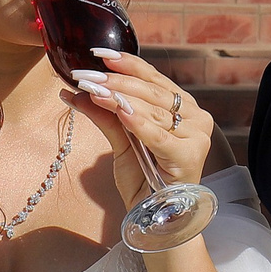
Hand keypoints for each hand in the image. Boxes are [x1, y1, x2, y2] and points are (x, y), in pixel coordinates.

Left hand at [69, 49, 214, 195]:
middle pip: (152, 92)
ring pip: (153, 110)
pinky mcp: (189, 157)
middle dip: (117, 81)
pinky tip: (119, 109)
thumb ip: (105, 116)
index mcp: (184, 109)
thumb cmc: (144, 178)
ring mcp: (196, 137)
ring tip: (93, 89)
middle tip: (87, 74)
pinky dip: (137, 121)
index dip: (128, 64)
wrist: (157, 218)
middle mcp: (195, 118)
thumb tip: (74, 92)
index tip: (100, 53)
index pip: (154, 79)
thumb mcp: (121, 142)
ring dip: (120, 97)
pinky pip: (158, 135)